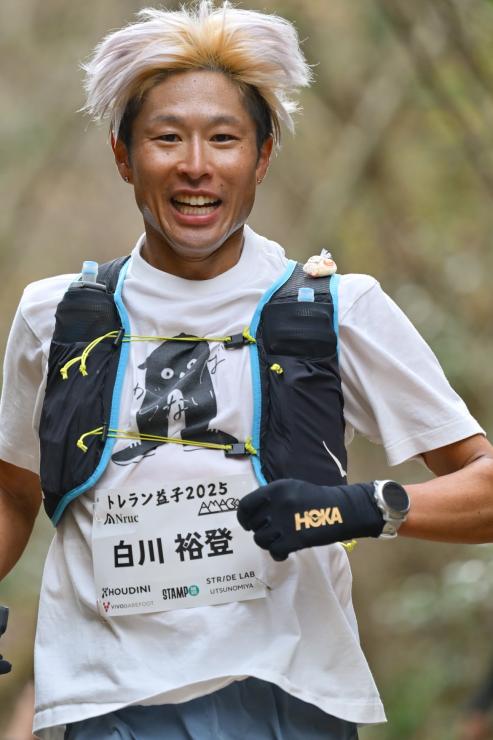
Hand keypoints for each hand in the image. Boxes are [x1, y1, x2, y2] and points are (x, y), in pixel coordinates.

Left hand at [237, 479, 383, 560]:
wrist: (343, 510)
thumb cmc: (317, 499)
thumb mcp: (292, 489)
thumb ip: (272, 498)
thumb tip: (253, 513)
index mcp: (275, 489)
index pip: (245, 505)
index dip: (243, 517)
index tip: (248, 524)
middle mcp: (277, 504)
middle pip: (253, 525)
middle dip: (259, 531)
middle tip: (271, 532)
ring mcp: (285, 522)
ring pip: (261, 540)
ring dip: (269, 543)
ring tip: (280, 540)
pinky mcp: (294, 539)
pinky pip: (274, 551)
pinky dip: (278, 554)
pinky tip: (286, 551)